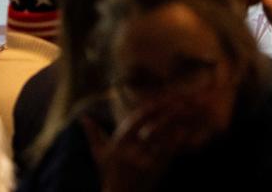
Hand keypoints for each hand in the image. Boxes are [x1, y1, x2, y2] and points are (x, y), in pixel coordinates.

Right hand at [83, 99, 208, 191]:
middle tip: (181, 101)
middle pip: (152, 126)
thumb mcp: (98, 154)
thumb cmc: (108, 174)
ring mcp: (143, 160)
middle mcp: (130, 150)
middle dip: (167, 113)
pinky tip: (188, 131)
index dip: (151, 107)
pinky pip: (168, 152)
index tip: (163, 98)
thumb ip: (93, 133)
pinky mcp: (154, 169)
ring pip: (164, 139)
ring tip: (188, 113)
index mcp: (118, 142)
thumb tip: (82, 116)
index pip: (136, 120)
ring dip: (176, 125)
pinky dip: (178, 141)